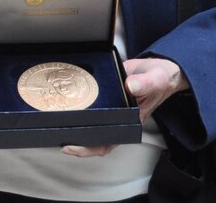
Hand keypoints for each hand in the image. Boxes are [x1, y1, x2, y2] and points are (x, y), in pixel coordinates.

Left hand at [61, 57, 188, 157]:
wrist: (159, 67)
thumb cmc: (161, 78)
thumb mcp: (156, 80)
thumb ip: (145, 83)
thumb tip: (129, 86)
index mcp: (129, 122)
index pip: (107, 142)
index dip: (88, 148)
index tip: (71, 146)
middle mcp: (118, 117)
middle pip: (93, 136)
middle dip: (74, 140)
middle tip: (54, 136)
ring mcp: (111, 106)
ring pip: (90, 121)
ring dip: (74, 124)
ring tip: (54, 122)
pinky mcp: (105, 93)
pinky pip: (91, 103)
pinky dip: (79, 104)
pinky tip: (66, 100)